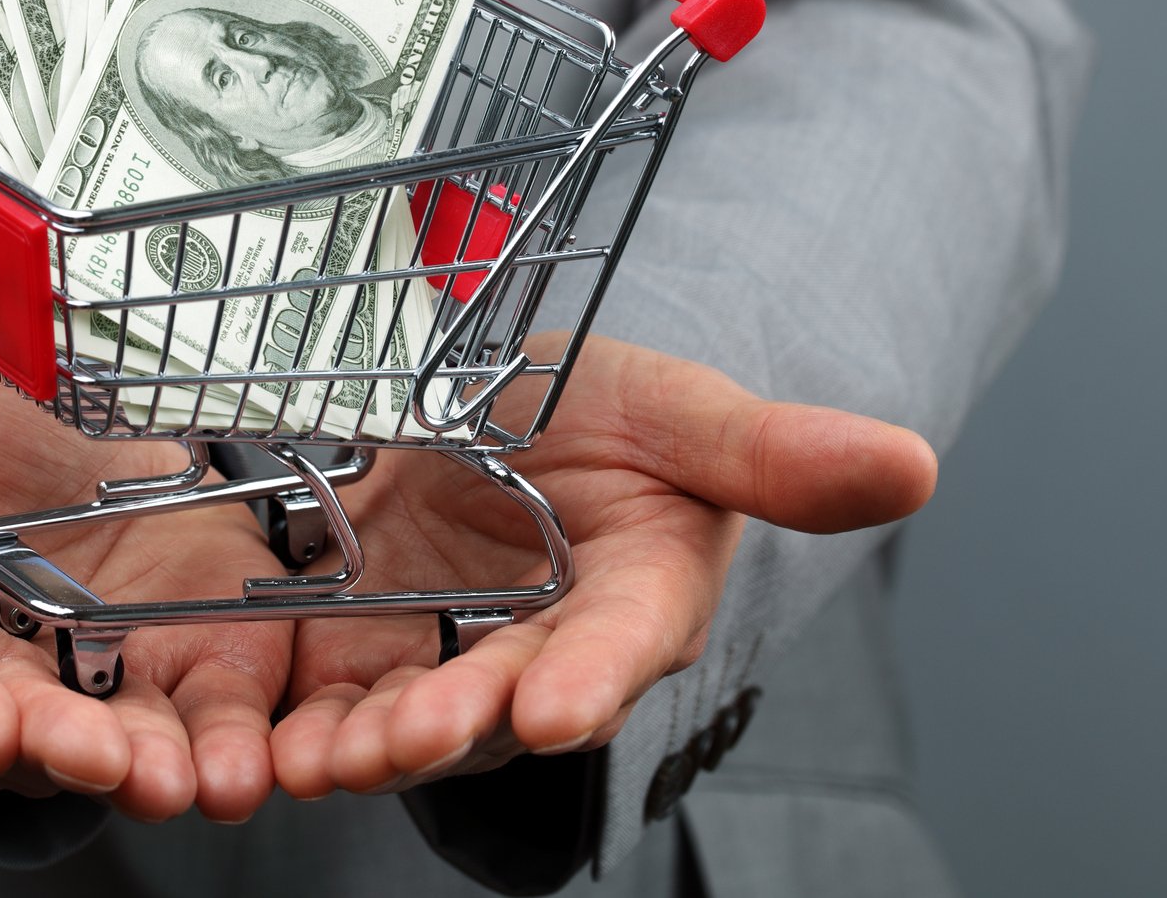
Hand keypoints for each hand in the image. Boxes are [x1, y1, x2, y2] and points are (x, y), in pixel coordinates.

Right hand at [0, 350, 288, 821]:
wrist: (53, 410)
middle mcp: (6, 666)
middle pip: (35, 724)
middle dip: (71, 751)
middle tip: (115, 765)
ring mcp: (109, 668)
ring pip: (138, 736)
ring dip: (169, 765)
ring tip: (203, 778)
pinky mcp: (201, 651)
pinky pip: (230, 705)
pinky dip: (251, 732)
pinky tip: (277, 749)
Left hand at [270, 332, 937, 796]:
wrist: (520, 410)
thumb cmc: (622, 416)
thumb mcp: (684, 409)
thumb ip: (777, 452)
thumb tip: (912, 464)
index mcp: (638, 597)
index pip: (622, 643)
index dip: (590, 676)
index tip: (556, 707)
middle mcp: (546, 648)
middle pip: (503, 701)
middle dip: (461, 723)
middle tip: (415, 736)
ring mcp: (451, 648)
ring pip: (411, 716)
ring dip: (367, 744)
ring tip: (322, 757)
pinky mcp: (368, 635)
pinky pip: (329, 688)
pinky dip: (292, 718)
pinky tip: (254, 738)